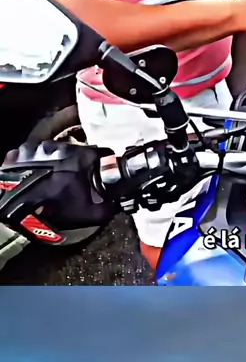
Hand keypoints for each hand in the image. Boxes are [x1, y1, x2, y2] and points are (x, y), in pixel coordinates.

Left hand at [0, 140, 116, 243]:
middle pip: (75, 150)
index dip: (102, 165)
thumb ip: (108, 206)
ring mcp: (35, 148)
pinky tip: (32, 177)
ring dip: (53, 162)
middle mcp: (59, 146)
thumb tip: (116, 202)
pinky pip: (29, 155)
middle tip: (72, 181)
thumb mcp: (89, 214)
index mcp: (81, 157)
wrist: (12, 216)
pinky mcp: (16, 154)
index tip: (98, 175)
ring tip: (50, 179)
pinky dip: (31, 163)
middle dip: (76, 163)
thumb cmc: (52, 212)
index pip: (102, 152)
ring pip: (51, 151)